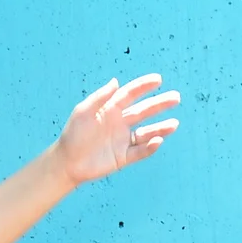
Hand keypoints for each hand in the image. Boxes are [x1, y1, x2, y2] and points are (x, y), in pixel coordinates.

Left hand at [56, 74, 180, 186]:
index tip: (158, 79)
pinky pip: (140, 151)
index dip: (144, 86)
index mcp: (110, 109)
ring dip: (161, 128)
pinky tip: (157, 141)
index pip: (130, 94)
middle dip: (160, 104)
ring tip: (174, 124)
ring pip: (147, 132)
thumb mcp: (83, 113)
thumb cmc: (72, 135)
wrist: (65, 163)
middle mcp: (120, 123)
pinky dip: (150, 147)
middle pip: (144, 111)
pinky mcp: (123, 157)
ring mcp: (123, 140)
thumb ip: (99, 98)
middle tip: (176, 98)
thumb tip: (116, 81)